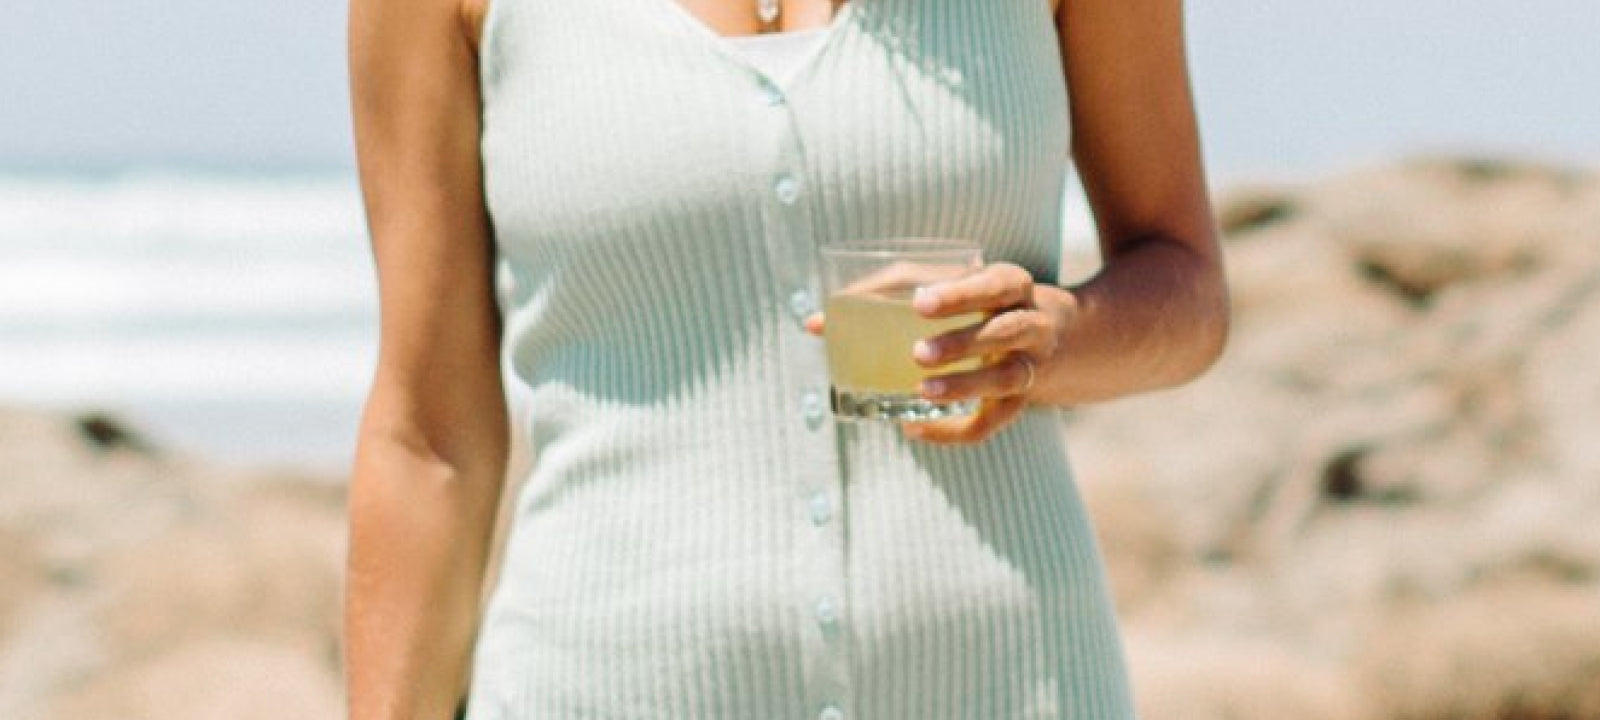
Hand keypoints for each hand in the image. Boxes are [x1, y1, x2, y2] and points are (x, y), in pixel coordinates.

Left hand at [804, 262, 1066, 444]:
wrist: (1052, 337)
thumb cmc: (973, 302)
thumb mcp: (946, 286)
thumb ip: (885, 293)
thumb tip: (815, 323)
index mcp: (1010, 285)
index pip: (996, 284)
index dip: (961, 294)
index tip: (920, 303)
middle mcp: (1031, 324)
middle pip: (1006, 331)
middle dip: (963, 343)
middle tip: (917, 353)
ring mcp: (1031, 366)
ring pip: (1008, 379)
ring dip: (965, 387)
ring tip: (921, 391)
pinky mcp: (1019, 403)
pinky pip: (992, 423)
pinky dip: (953, 430)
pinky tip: (912, 427)